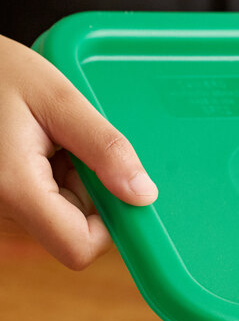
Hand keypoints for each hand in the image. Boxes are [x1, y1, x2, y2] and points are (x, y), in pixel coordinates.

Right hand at [0, 35, 157, 268]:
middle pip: (74, 232)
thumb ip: (104, 148)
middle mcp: (2, 209)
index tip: (122, 185)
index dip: (111, 224)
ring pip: (62, 220)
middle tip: (75, 147)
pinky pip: (47, 207)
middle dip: (92, 193)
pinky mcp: (5, 202)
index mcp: (13, 188)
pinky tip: (45, 150)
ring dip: (75, 186)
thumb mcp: (59, 99)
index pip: (79, 246)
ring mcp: (1, 209)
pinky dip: (58, 182)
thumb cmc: (1, 74)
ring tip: (54, 144)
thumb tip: (143, 194)